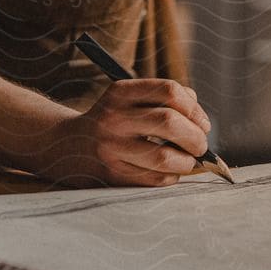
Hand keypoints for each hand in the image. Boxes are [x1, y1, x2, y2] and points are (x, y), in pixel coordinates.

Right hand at [42, 79, 214, 187]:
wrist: (67, 145)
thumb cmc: (112, 121)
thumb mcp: (128, 98)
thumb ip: (163, 100)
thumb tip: (201, 121)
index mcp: (120, 92)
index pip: (169, 90)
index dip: (194, 108)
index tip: (202, 123)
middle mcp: (113, 118)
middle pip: (170, 122)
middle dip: (195, 137)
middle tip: (200, 145)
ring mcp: (111, 148)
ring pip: (165, 156)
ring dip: (187, 161)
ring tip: (188, 160)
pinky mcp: (112, 174)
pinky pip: (155, 179)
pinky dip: (172, 176)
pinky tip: (170, 171)